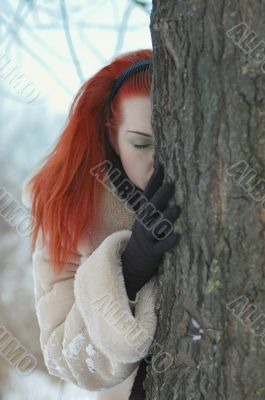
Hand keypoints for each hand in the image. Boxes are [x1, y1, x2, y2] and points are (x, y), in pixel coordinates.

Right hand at [121, 162, 180, 300]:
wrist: (132, 263)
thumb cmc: (145, 237)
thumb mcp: (145, 220)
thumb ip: (154, 204)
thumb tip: (167, 184)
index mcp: (143, 214)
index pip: (147, 195)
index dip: (154, 181)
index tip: (162, 166)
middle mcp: (143, 224)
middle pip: (151, 208)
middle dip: (160, 196)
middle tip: (171, 184)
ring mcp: (147, 238)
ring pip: (156, 226)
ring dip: (166, 217)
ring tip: (176, 208)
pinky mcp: (153, 252)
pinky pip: (161, 247)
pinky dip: (168, 242)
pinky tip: (177, 236)